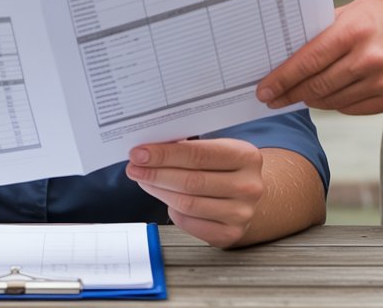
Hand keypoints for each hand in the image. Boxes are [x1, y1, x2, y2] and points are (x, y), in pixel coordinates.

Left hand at [125, 138, 264, 247]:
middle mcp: (248, 186)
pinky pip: (188, 223)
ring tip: (144, 181)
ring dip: (158, 191)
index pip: (198, 155)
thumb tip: (149, 150)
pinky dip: (172, 210)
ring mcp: (241, 213)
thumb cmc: (226, 168)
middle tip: (134, 168)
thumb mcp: (216, 149)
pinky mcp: (229, 233)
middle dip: (155, 174)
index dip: (165, 155)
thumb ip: (189, 148)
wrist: (247, 195)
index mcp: (245, 157)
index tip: (140, 153)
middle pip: (190, 181)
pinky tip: (167, 199)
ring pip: (186, 203)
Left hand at [256, 0, 382, 114]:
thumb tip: (285, 55)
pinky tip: (328, 96)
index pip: (307, 62)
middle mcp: (370, 58)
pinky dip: (337, 104)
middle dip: (290, 94)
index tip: (265, 90)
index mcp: (354, 32)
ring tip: (300, 95)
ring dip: (312, 99)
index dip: (282, 79)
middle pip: (317, 85)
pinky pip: (353, 108)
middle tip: (273, 98)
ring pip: (333, 101)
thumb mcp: (350, 12)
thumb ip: (320, 33)